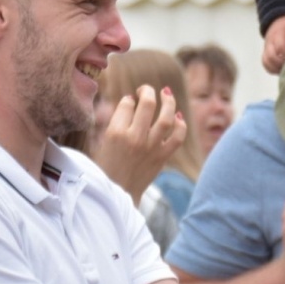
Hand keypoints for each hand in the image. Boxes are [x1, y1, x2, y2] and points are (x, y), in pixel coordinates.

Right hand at [93, 84, 185, 201]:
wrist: (118, 193)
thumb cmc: (107, 166)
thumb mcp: (103, 141)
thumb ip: (117, 121)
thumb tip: (132, 100)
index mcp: (115, 133)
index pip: (127, 103)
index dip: (129, 99)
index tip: (129, 101)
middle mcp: (135, 138)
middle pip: (148, 105)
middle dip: (147, 91)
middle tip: (145, 90)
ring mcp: (151, 147)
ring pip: (166, 117)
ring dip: (168, 101)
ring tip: (166, 93)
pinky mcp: (162, 157)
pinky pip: (178, 137)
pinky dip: (180, 125)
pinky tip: (177, 117)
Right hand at [262, 15, 284, 75]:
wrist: (280, 23)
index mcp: (279, 33)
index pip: (280, 47)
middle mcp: (270, 41)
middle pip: (271, 57)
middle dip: (283, 64)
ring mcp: (266, 48)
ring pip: (266, 62)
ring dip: (277, 68)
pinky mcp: (265, 53)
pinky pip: (265, 64)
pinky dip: (273, 69)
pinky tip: (284, 70)